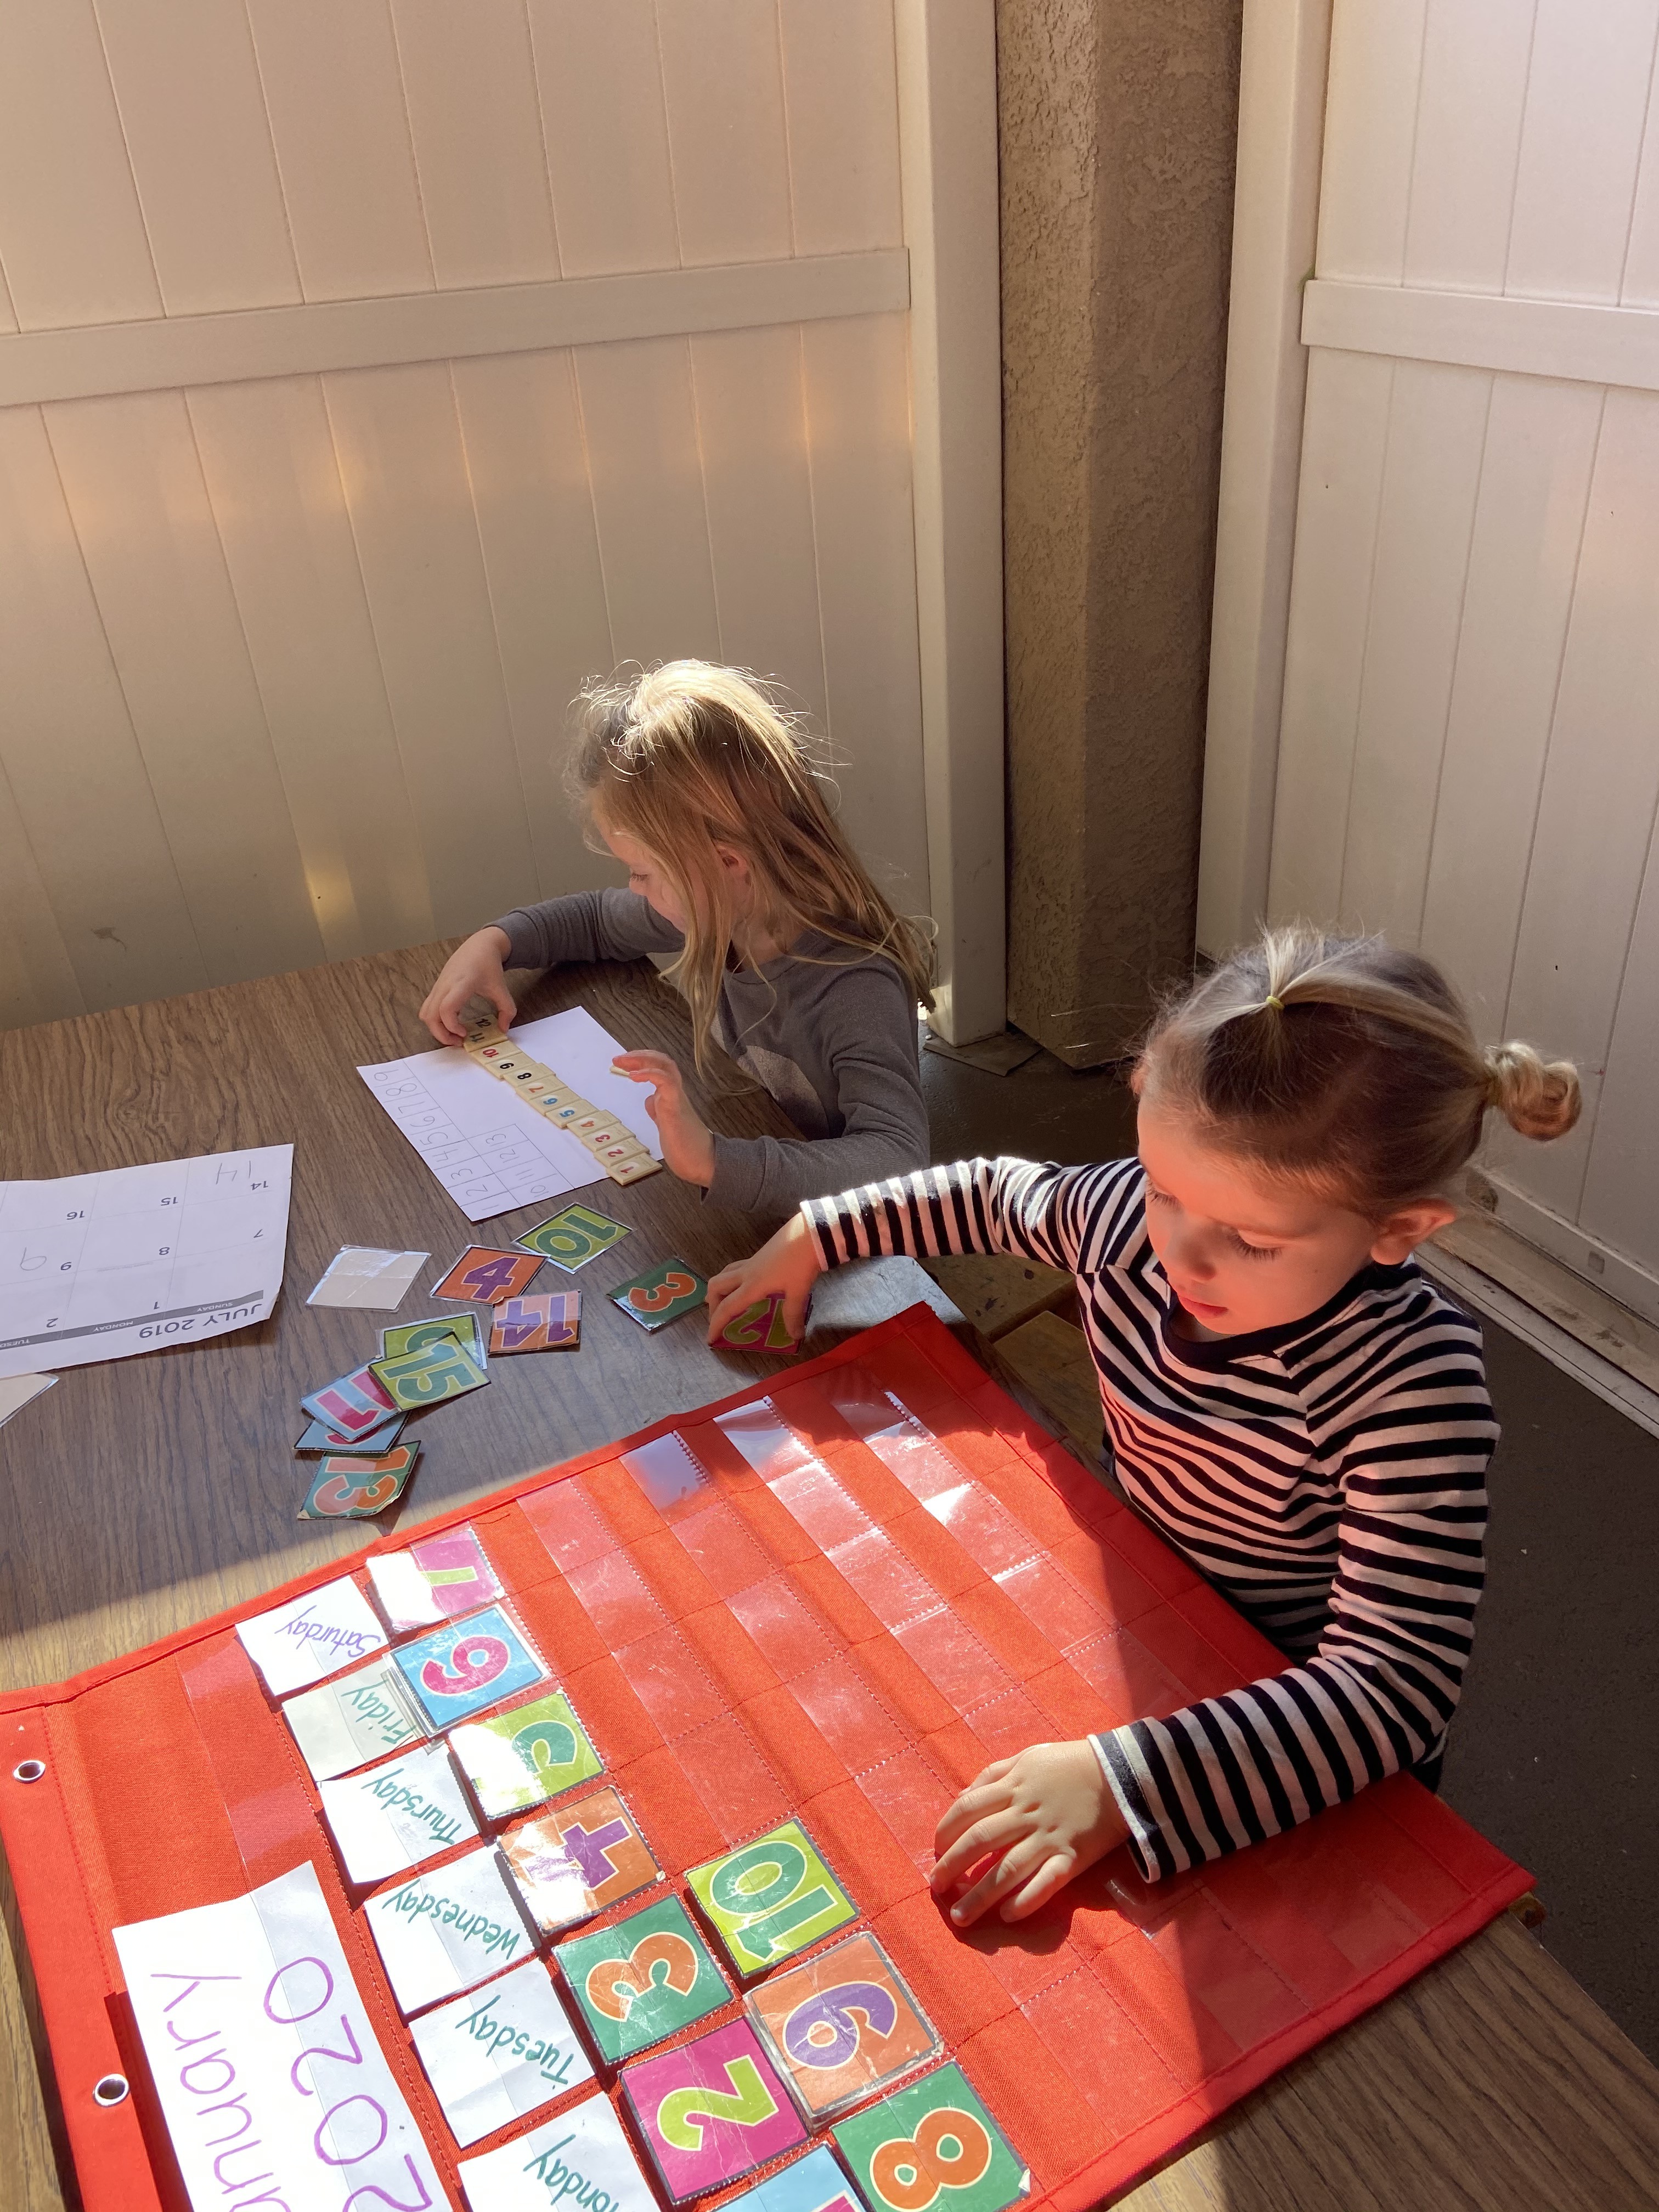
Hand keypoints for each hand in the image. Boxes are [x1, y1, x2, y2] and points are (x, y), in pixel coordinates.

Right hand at [420, 928, 514, 1044]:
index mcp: (462, 984)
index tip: (464, 1033)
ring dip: (436, 1028)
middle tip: (458, 1041)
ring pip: (425, 1012)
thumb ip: (507, 1010)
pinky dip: (436, 1019)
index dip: (451, 1026)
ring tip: (454, 1034)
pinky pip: (428, 1007)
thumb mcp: (502, 988)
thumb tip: (503, 1030)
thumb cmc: (489, 965)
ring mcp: (438, 985)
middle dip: (441, 1034)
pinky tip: (453, 1021)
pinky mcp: (436, 987)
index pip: (446, 1008)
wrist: (479, 945)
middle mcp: (446, 985)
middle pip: (430, 1015)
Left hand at [611, 1051, 715, 1185]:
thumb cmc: (687, 1147)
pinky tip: (634, 1076)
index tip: (623, 1063)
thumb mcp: (665, 1125)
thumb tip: (649, 1100)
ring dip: (643, 1060)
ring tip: (624, 1061)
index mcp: (671, 1097)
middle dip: (640, 1056)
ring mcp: (676, 1099)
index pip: (660, 1069)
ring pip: (666, 1067)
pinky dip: (649, 1074)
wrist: (704, 1163)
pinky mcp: (675, 1108)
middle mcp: (675, 1093)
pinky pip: (665, 1082)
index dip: (642, 1061)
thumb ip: (658, 1111)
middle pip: (663, 1062)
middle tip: (618, 1058)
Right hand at [705, 1214, 822, 1345]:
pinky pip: (735, 1269)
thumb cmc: (801, 1262)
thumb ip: (793, 1314)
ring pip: (724, 1275)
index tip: (709, 1339)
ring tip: (726, 1303)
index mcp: (752, 1285)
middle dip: (712, 1304)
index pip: (727, 1308)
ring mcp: (751, 1262)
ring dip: (719, 1290)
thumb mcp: (798, 1291)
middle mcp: (746, 1273)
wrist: (809, 1232)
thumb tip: (795, 1336)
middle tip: (719, 1319)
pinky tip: (745, 1286)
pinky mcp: (759, 1256)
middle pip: (716, 1286)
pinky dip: (731, 1280)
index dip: (716, 1324)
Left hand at [930, 1741, 1127, 1925]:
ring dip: (980, 1895)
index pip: (967, 1809)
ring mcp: (1049, 1837)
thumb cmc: (1070, 1764)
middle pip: (980, 1841)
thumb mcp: (1027, 1758)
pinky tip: (1008, 1916)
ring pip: (1007, 1869)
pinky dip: (1027, 1900)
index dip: (945, 1831)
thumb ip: (993, 1775)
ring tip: (959, 1916)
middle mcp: (1026, 1813)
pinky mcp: (1073, 1857)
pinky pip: (1047, 1883)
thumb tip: (962, 1797)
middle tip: (935, 1888)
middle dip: (952, 1866)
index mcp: (1013, 1786)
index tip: (935, 1851)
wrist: (1122, 1772)